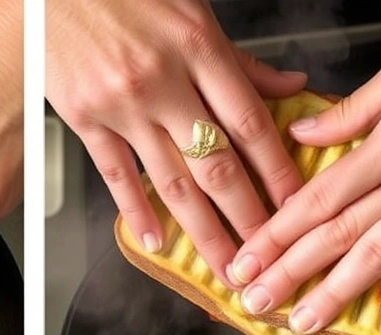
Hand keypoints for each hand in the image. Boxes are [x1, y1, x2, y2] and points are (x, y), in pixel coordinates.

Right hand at [46, 0, 307, 286]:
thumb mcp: (191, 10)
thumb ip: (238, 59)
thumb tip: (289, 88)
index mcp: (196, 46)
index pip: (249, 122)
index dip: (277, 170)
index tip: (296, 204)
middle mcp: (160, 81)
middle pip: (215, 163)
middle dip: (246, 217)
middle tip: (265, 254)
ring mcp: (120, 105)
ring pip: (171, 180)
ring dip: (202, 230)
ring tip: (222, 263)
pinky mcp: (85, 118)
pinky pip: (116, 174)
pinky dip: (136, 212)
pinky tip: (155, 240)